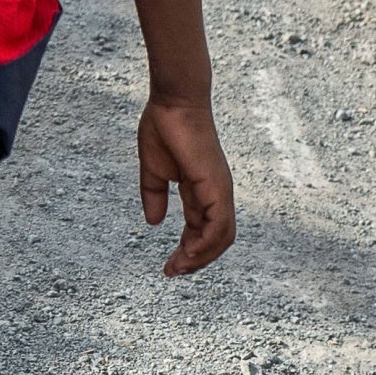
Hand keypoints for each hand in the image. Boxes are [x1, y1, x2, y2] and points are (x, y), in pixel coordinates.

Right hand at [138, 96, 235, 277]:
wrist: (173, 102)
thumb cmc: (164, 127)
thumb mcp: (153, 170)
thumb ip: (154, 195)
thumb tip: (153, 222)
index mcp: (201, 190)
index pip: (200, 229)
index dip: (186, 250)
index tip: (167, 266)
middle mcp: (215, 194)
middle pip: (216, 239)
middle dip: (195, 260)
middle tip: (171, 272)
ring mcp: (219, 190)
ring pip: (222, 237)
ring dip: (201, 257)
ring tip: (179, 267)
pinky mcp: (217, 186)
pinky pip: (219, 225)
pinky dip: (206, 244)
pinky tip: (187, 252)